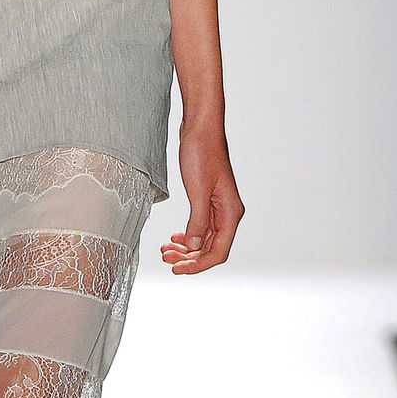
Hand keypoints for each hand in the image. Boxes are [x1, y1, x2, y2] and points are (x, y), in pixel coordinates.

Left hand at [161, 122, 243, 274]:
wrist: (200, 128)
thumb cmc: (201, 153)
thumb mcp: (198, 189)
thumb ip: (197, 220)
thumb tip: (193, 247)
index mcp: (231, 213)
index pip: (218, 252)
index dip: (198, 265)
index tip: (177, 269)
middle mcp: (228, 213)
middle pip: (211, 249)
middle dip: (189, 258)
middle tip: (165, 259)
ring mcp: (218, 207)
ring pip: (204, 239)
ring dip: (186, 249)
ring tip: (165, 250)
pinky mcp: (208, 200)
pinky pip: (199, 227)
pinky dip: (187, 236)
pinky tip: (174, 238)